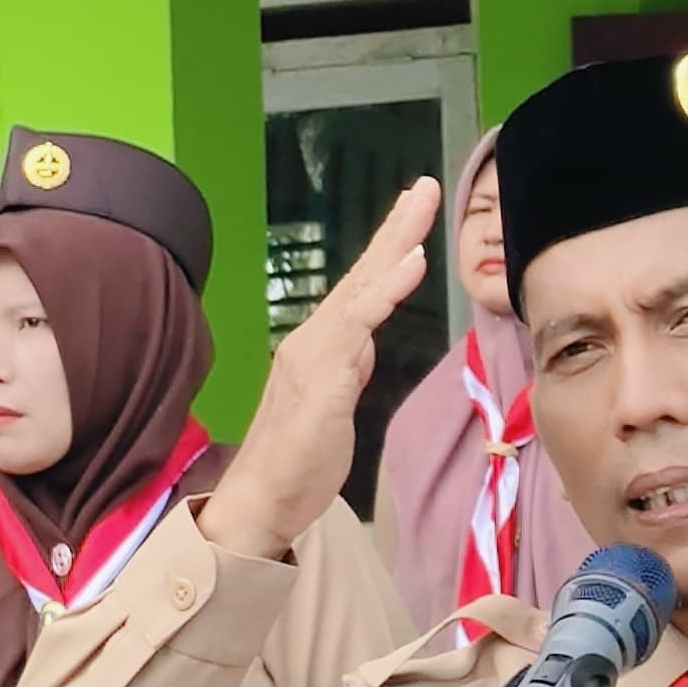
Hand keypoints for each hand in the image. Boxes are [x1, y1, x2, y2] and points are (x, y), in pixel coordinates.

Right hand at [202, 179, 439, 560]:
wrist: (260, 501)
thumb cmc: (298, 462)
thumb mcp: (335, 407)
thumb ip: (349, 370)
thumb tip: (365, 345)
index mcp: (323, 345)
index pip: (362, 287)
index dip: (390, 247)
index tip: (415, 211)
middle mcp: (316, 338)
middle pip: (363, 273)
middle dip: (397, 226)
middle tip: (427, 185)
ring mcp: (317, 353)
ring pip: (362, 287)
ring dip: (395, 242)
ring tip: (421, 204)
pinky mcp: (323, 376)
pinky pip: (360, 323)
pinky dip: (387, 288)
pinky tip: (411, 259)